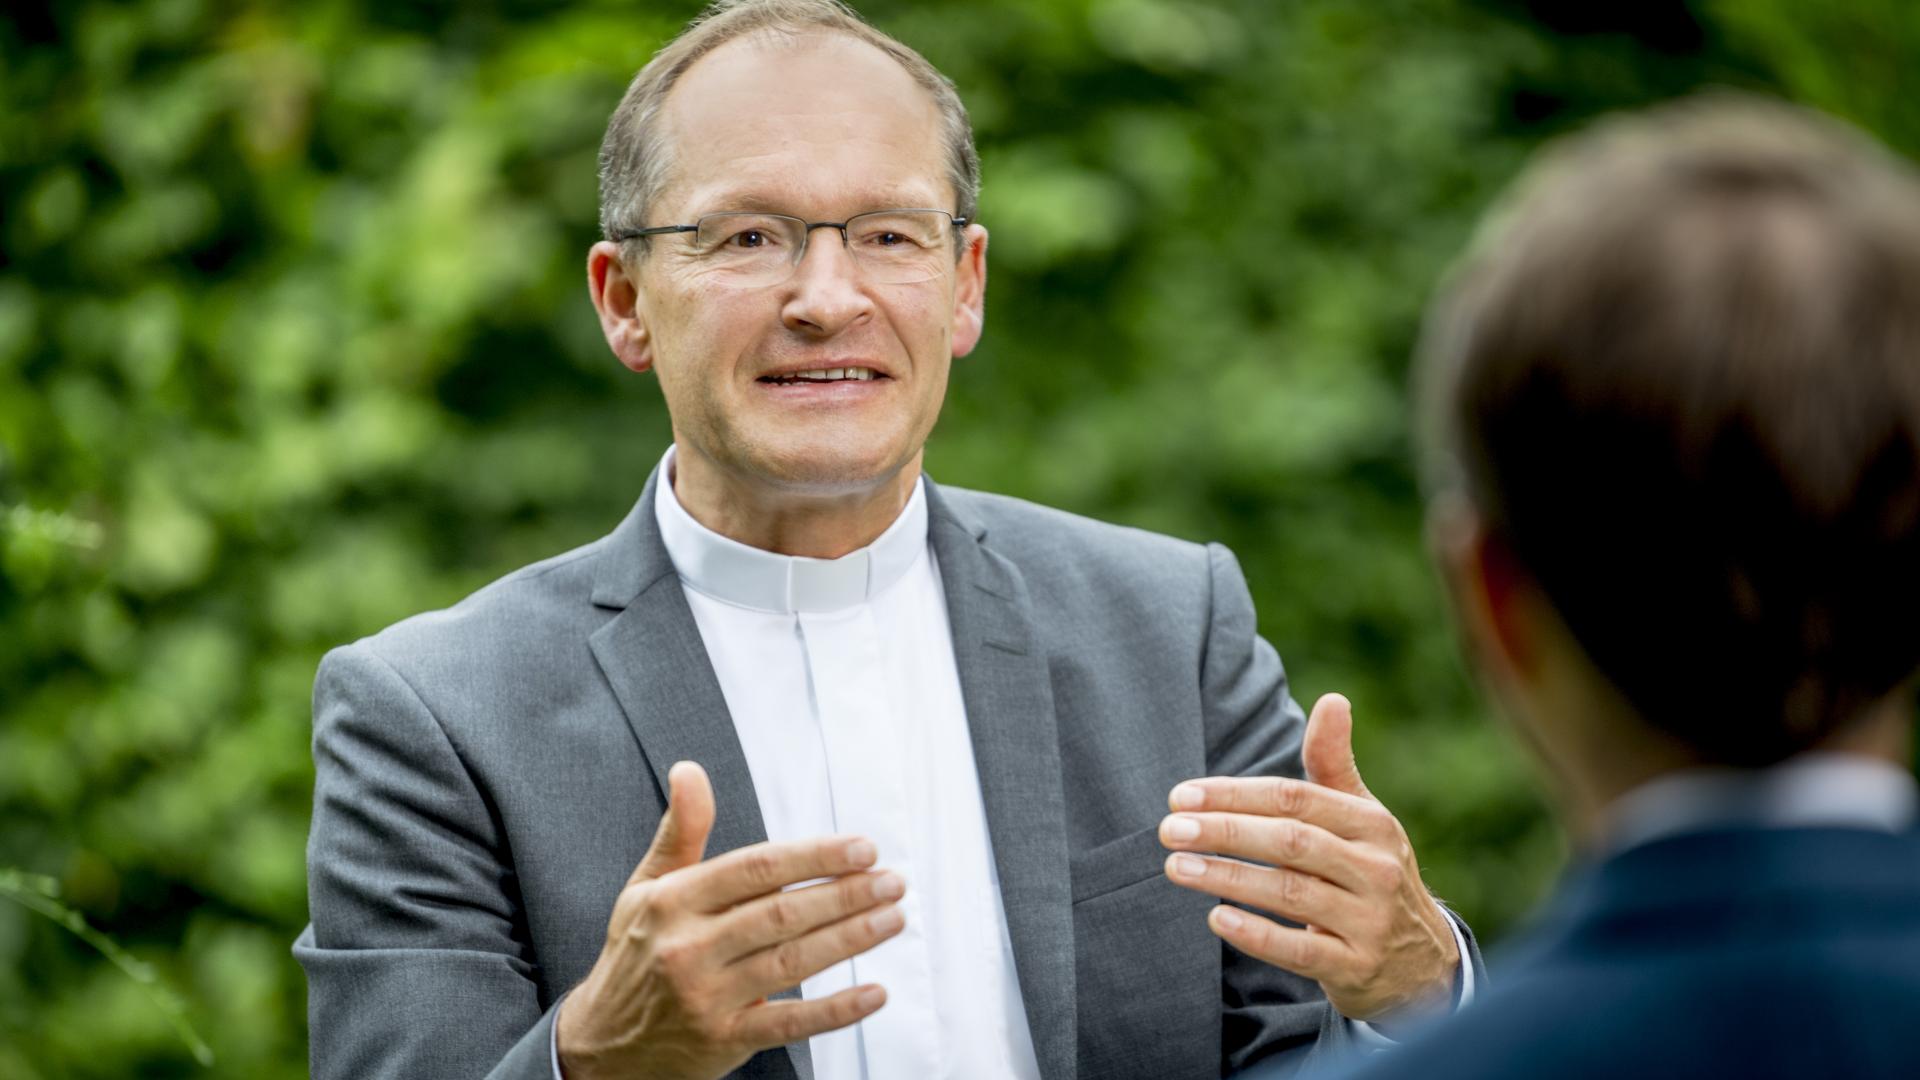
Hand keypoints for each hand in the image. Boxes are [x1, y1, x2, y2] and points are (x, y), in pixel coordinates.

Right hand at [557, 761, 905, 1079]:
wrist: (601, 1043)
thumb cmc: (635, 954)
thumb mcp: (646, 887)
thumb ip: (680, 830)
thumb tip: (689, 770)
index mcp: (674, 901)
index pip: (756, 869)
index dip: (814, 857)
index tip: (862, 849)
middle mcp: (688, 947)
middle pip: (781, 914)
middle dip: (845, 895)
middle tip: (892, 881)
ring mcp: (706, 997)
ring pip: (792, 962)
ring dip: (850, 939)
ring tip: (892, 919)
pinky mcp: (724, 1041)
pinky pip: (790, 1024)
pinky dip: (836, 1010)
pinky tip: (874, 992)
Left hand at [1158, 693, 1459, 1025]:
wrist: (1421, 962)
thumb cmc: (1370, 872)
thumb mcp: (1361, 818)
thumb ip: (1333, 764)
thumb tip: (1332, 699)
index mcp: (1372, 824)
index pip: (1295, 798)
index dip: (1234, 794)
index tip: (1180, 796)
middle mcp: (1376, 869)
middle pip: (1290, 841)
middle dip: (1224, 831)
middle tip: (1168, 830)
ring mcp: (1369, 921)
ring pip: (1290, 892)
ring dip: (1227, 878)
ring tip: (1176, 867)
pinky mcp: (1355, 968)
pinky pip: (1300, 950)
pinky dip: (1256, 934)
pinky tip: (1216, 917)